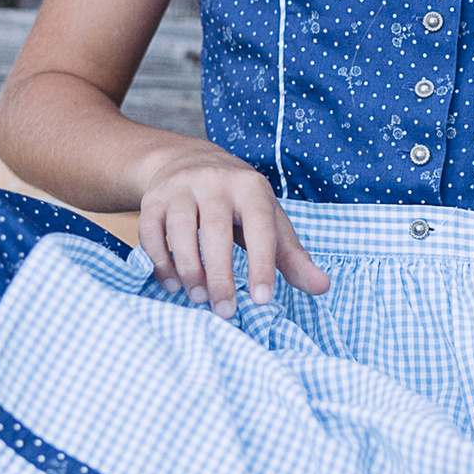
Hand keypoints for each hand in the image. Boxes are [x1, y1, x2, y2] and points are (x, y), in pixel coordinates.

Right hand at [138, 151, 331, 315]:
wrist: (189, 161)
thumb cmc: (239, 203)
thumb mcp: (270, 221)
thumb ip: (293, 257)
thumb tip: (322, 287)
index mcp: (251, 187)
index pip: (259, 227)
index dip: (261, 264)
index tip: (262, 300)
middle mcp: (215, 181)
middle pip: (215, 231)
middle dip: (220, 275)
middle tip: (225, 311)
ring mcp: (180, 188)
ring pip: (179, 230)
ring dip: (189, 269)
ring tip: (199, 299)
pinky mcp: (153, 198)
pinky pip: (150, 232)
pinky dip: (160, 261)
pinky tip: (173, 285)